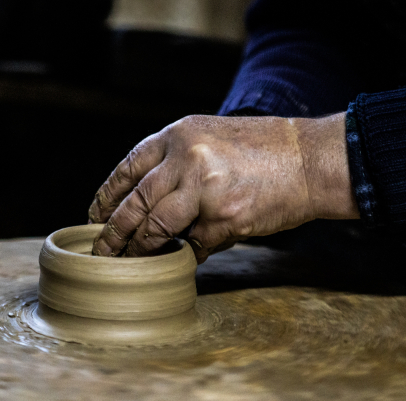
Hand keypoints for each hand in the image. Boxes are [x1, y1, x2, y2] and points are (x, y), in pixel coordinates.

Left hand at [88, 113, 357, 262]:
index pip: (128, 168)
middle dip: (113, 232)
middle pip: (135, 202)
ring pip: (155, 228)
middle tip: (103, 250)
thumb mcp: (210, 137)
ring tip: (131, 262)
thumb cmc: (263, 150)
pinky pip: (194, 245)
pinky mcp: (224, 219)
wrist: (310, 159)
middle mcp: (186, 158)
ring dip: (140, 249)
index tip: (95, 215)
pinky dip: (188, 254)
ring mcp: (204, 189)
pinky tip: (186, 257)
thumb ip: (176, 161)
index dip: (107, 195)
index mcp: (179, 134)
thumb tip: (143, 199)